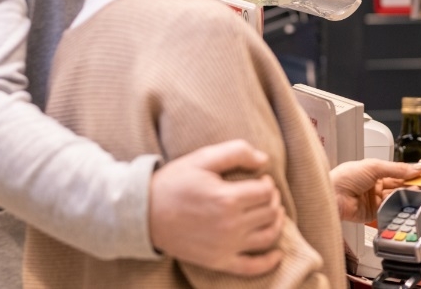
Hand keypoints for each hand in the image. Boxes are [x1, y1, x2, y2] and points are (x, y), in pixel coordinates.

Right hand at [149, 140, 284, 274]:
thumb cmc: (174, 183)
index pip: (266, 191)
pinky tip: (277, 254)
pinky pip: (252, 267)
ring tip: (273, 213)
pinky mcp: (218, 261)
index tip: (259, 178)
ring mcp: (226, 246)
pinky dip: (269, 262)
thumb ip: (236, 152)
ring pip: (268, 236)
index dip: (268, 182)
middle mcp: (230, 225)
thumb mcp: (203, 158)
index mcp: (227, 198)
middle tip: (264, 192)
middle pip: (270, 212)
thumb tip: (264, 160)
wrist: (144, 214)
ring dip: (277, 223)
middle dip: (273, 199)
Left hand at [330, 159, 420, 223]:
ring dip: (406, 196)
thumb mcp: (374, 167)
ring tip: (417, 193)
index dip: (410, 172)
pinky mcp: (373, 213)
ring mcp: (374, 200)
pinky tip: (404, 204)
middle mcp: (374, 185)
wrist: (332, 195)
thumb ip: (397, 169)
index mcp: (374, 171)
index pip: (397, 171)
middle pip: (398, 186)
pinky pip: (389, 210)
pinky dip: (398, 207)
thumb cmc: (345, 177)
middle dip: (411, 185)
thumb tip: (416, 167)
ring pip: (395, 198)